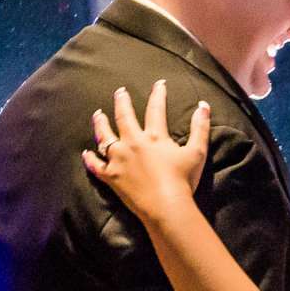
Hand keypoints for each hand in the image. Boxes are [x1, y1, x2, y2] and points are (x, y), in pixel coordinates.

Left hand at [81, 80, 210, 224]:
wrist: (166, 206)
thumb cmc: (183, 180)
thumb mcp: (197, 152)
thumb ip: (200, 128)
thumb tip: (203, 106)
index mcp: (154, 137)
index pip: (155, 109)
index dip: (158, 94)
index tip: (159, 84)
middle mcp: (133, 143)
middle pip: (124, 117)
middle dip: (122, 102)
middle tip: (120, 92)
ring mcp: (119, 160)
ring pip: (104, 137)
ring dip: (100, 124)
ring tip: (98, 115)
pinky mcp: (111, 176)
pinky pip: (96, 166)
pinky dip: (90, 159)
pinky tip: (86, 153)